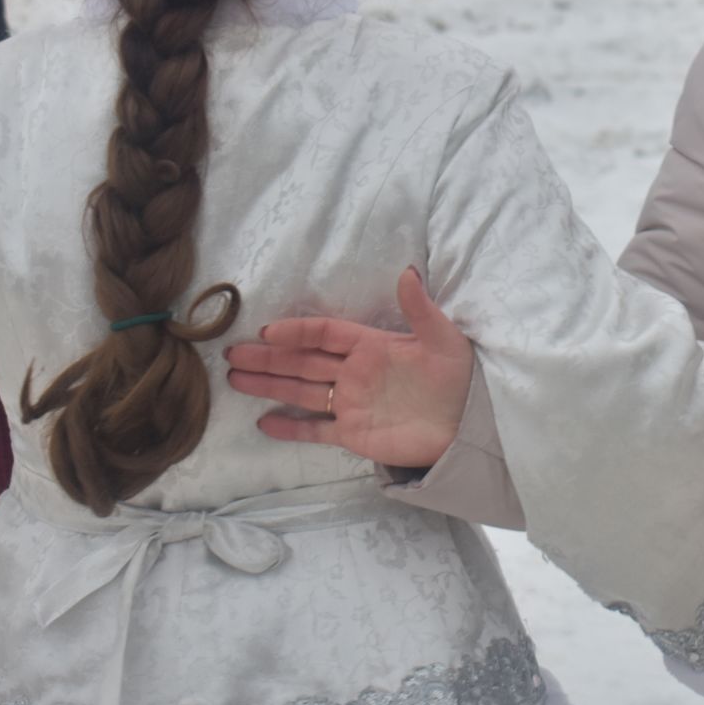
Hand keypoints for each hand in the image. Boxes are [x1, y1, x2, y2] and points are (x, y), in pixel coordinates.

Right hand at [224, 268, 473, 468]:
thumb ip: (420, 308)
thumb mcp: (443, 338)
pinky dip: (291, 428)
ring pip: (302, 392)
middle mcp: (355, 372)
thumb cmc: (459, 375)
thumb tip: (408, 271)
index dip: (297, 331)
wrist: (471, 424)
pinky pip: (316, 430)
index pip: (325, 333)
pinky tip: (264, 423)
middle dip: (268, 358)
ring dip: (269, 385)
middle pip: (303, 361)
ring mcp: (351, 404)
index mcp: (372, 345)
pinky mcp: (355, 434)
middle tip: (232, 354)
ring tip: (235, 380)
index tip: (267, 331)